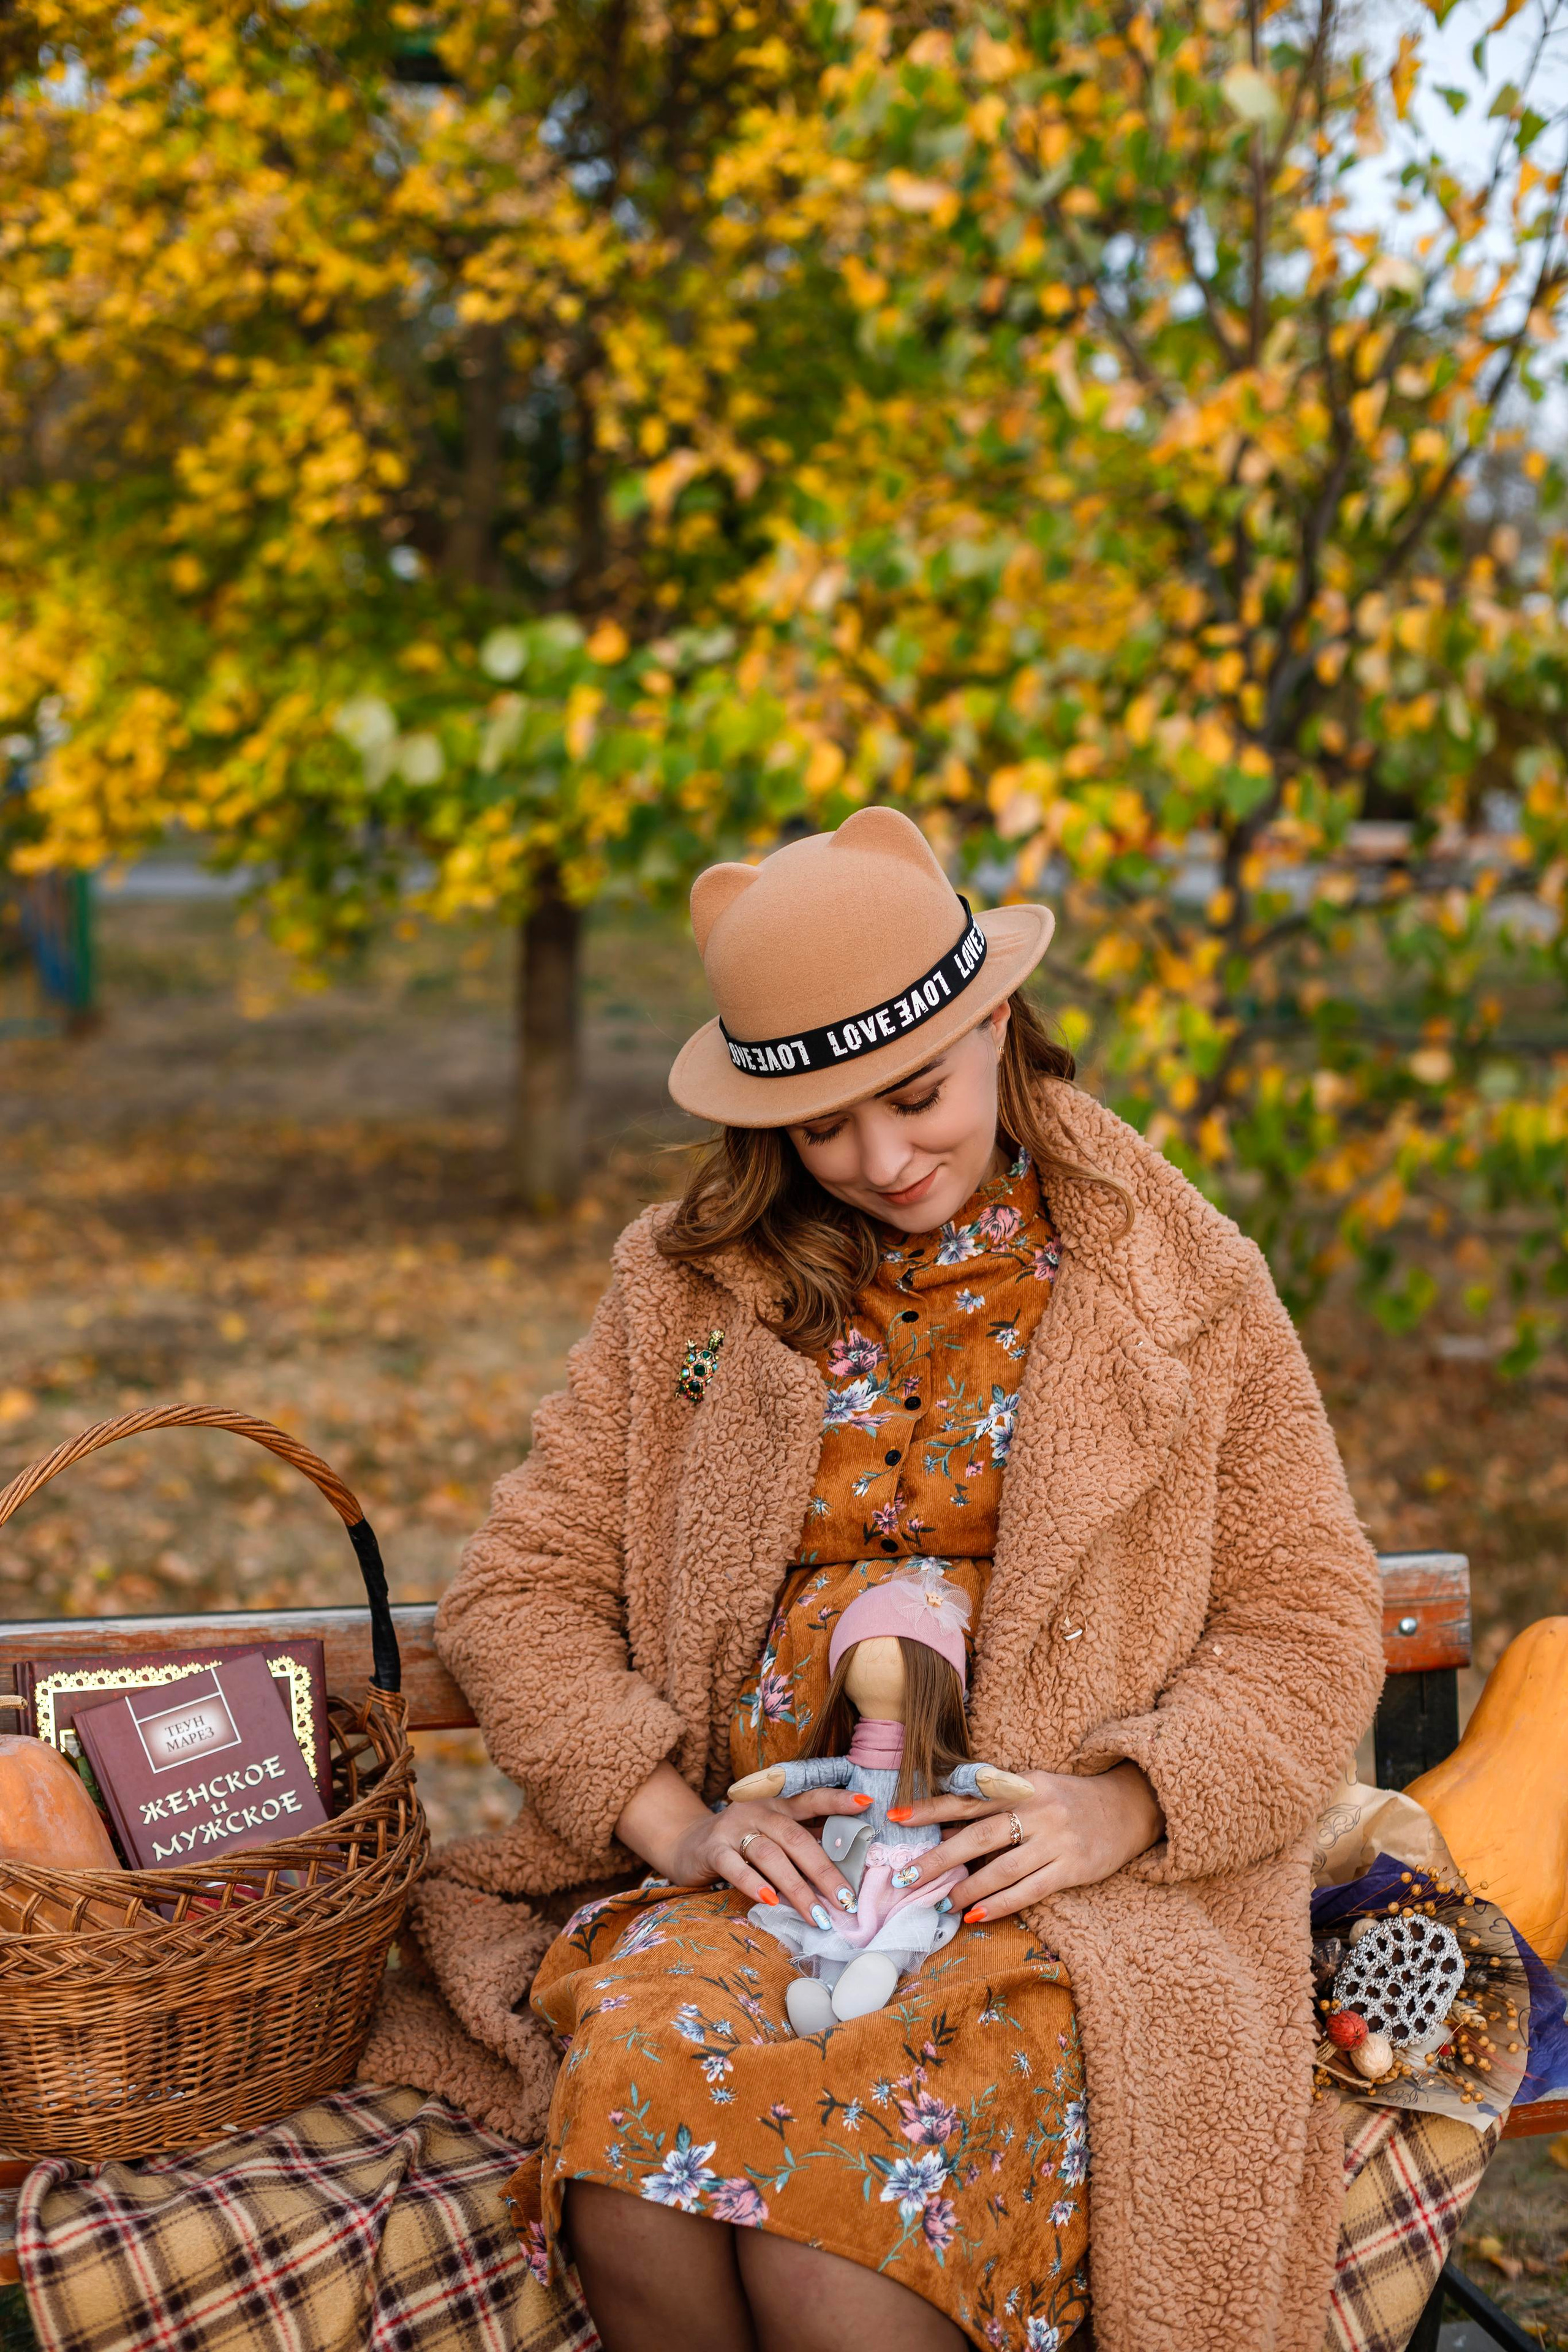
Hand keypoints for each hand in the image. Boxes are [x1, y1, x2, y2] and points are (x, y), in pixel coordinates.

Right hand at [614, 1761, 872, 1928]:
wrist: (687, 1845)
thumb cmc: (742, 1844)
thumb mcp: (773, 1836)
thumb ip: (803, 1842)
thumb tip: (849, 1860)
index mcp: (779, 1807)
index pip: (812, 1799)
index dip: (838, 1801)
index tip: (867, 1803)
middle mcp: (759, 1813)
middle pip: (796, 1838)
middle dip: (825, 1872)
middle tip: (846, 1901)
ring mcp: (734, 1829)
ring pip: (770, 1855)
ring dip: (796, 1887)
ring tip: (816, 1916)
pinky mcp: (713, 1850)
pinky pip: (735, 1866)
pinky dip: (753, 1884)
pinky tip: (770, 1901)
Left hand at [883, 1762, 1164, 1922]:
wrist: (1128, 1806)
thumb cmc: (1068, 1800)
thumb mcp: (1032, 1789)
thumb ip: (994, 1806)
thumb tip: (944, 1830)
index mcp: (1020, 1784)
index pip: (967, 1798)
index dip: (930, 1808)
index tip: (895, 1818)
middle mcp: (1036, 1809)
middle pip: (978, 1836)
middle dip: (938, 1858)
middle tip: (906, 1877)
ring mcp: (1056, 1840)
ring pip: (1001, 1868)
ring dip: (967, 1888)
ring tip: (940, 1903)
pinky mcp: (1073, 1868)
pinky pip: (1030, 1890)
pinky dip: (1000, 1905)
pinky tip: (977, 1916)